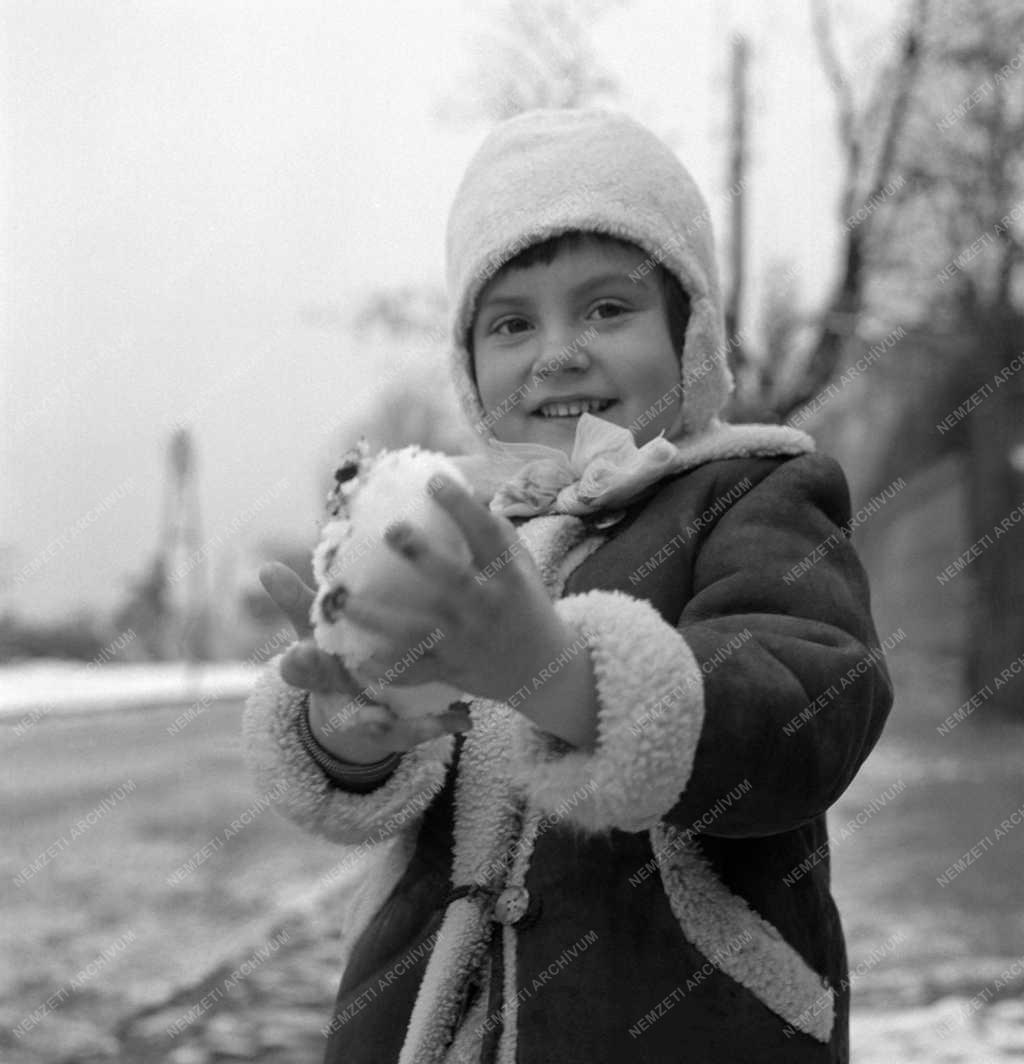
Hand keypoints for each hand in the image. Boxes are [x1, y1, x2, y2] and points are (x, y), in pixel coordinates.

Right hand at [259, 562, 472, 761]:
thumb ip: (298, 600)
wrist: (360, 708)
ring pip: (379, 728)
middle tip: (363, 695)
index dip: (299, 665)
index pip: (298, 670)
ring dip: (396, 722)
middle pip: (337, 702)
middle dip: (349, 699)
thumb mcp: (317, 629)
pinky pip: (419, 732)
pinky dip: (440, 726)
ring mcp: (371, 721)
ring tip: (421, 716)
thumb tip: (266, 566)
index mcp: (317, 672)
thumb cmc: (337, 655)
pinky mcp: (400, 733)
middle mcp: (342, 700)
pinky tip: (464, 720)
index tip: (300, 653)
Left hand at [336, 474, 575, 704]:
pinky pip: (414, 671)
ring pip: (418, 630)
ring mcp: (466, 642)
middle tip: (391, 529)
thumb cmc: (527, 608)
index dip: (461, 506)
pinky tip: (357, 659)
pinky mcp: (451, 670)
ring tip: (343, 601)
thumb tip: (466, 495)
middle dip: (422, 554)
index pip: (487, 535)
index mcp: (508, 577)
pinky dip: (387, 669)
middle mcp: (486, 608)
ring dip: (379, 618)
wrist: (546, 673)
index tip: (433, 481)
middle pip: (453, 580)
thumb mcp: (523, 568)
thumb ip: (498, 534)